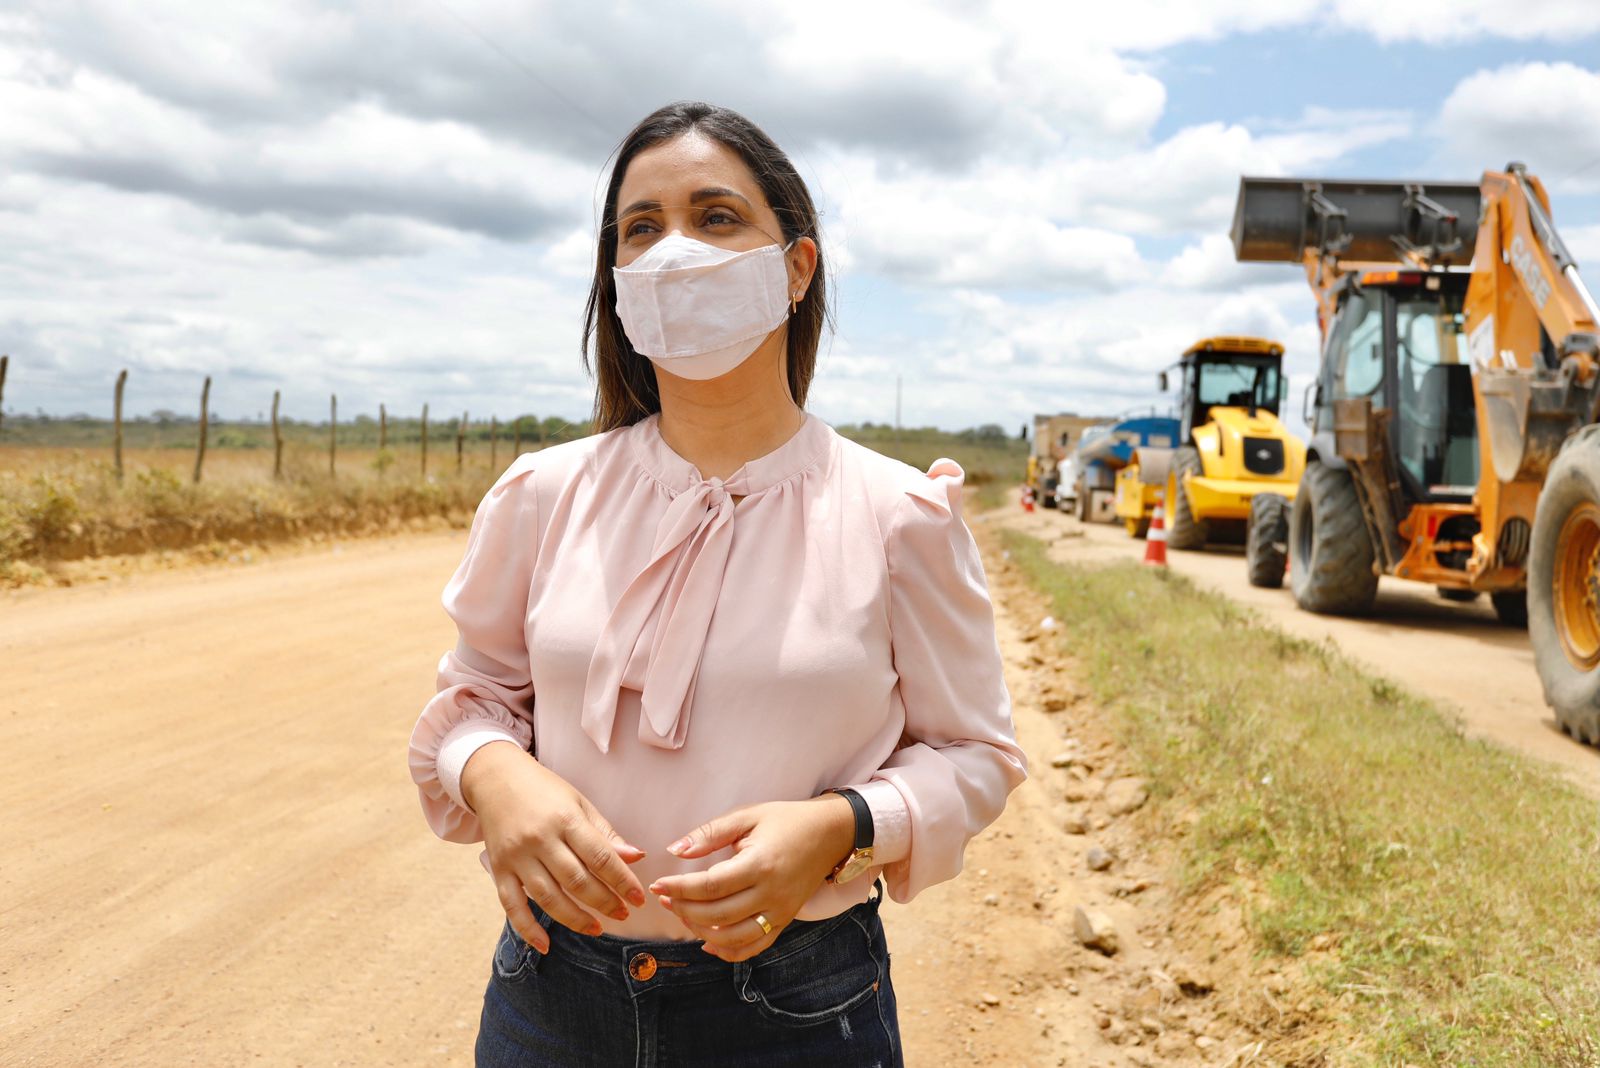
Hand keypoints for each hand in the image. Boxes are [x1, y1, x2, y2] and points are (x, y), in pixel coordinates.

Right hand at [461, 740, 648, 953]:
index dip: (622, 880)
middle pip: (577, 881)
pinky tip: (546, 944)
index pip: (600, 857)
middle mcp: (539, 839)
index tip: (639, 898)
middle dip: (604, 902)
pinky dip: (528, 929)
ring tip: (597, 929)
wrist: (495, 778)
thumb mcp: (579, 803)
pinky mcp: (498, 869)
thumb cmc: (544, 790)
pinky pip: (512, 906)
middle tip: (623, 913)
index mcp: (565, 819)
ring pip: (548, 898)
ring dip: (575, 919)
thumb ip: (605, 833)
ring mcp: (516, 856)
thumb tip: (636, 858)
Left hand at [648, 795, 855, 961]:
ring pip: (733, 938)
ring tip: (683, 915)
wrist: (831, 834)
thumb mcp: (748, 816)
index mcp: (759, 864)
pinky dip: (729, 952)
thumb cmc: (787, 820)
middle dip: (684, 910)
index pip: (710, 886)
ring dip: (701, 932)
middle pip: (717, 915)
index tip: (658, 886)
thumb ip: (710, 833)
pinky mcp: (785, 921)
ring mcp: (780, 912)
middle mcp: (771, 894)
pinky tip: (708, 943)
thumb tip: (675, 850)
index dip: (679, 889)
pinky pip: (755, 947)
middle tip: (665, 899)